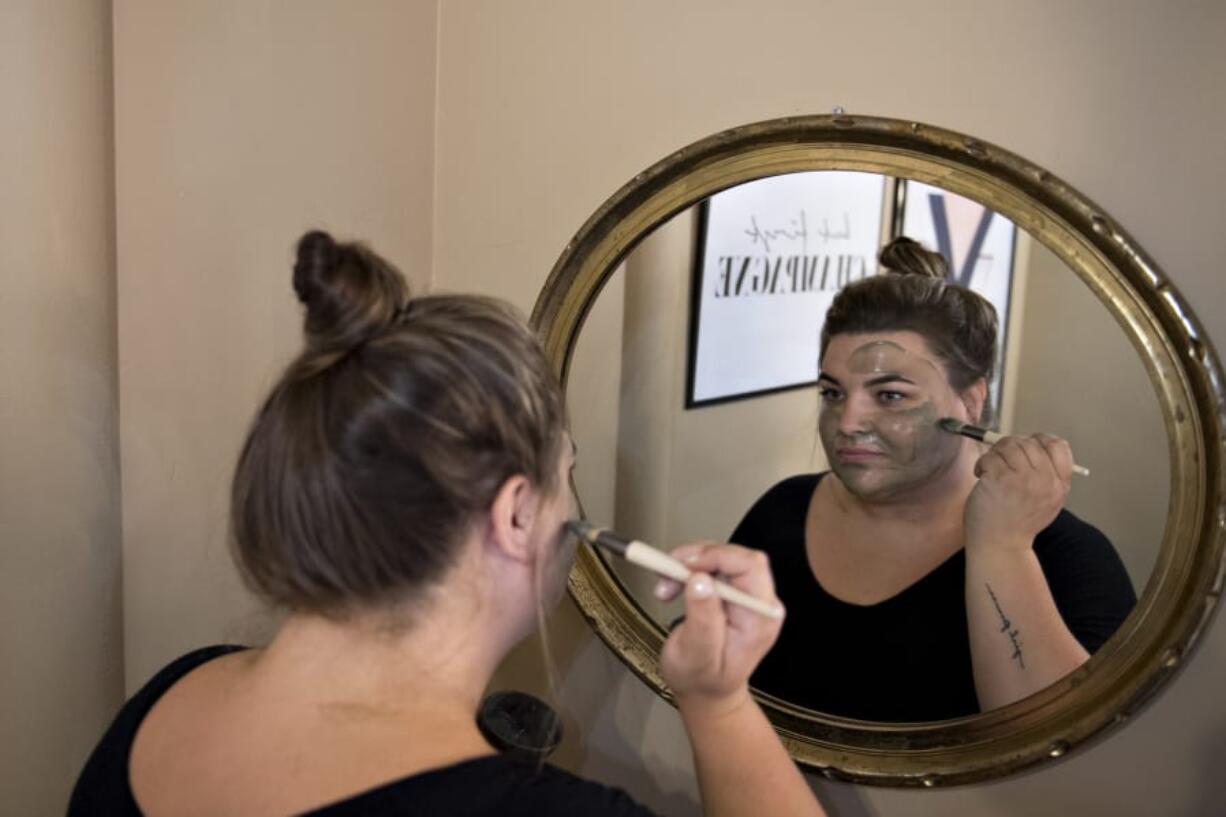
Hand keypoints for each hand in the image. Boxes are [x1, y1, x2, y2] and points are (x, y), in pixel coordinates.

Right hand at [655, 543, 783, 708]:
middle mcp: (760, 602)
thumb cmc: (701, 679)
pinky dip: (687, 570)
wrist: (705, 691)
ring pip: (720, 557)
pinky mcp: (732, 592)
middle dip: (697, 558)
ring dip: (687, 564)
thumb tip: (700, 581)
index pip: (750, 567)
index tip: (685, 567)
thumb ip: (702, 620)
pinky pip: (712, 566)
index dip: (717, 557)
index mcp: (759, 618)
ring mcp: (747, 596)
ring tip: (664, 586)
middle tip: (668, 573)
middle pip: (735, 557)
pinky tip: (672, 585)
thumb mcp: (697, 655)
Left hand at [965, 433, 1071, 554]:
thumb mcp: (1046, 501)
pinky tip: (981, 476)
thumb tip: (1030, 445)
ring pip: (1009, 445)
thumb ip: (1046, 476)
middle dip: (1010, 446)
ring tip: (989, 469)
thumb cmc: (1016, 522)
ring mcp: (1024, 479)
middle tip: (999, 460)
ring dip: (995, 453)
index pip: (1058, 445)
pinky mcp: (1001, 480)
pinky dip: (982, 463)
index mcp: (1059, 484)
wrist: (1000, 546)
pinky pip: (991, 457)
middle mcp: (1045, 480)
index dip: (1039, 440)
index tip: (1024, 449)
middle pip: (1030, 442)